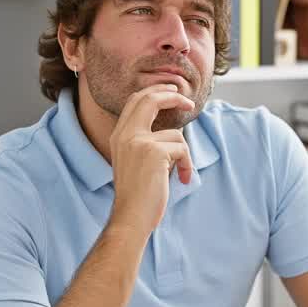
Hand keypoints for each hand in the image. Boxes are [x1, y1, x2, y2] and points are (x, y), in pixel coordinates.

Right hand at [108, 83, 194, 233]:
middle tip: (188, 101)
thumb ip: (144, 143)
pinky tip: (180, 179)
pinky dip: (186, 165)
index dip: (155, 92)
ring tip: (178, 172)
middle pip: (150, 99)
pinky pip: (182, 150)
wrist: (130, 216)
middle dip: (172, 96)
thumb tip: (172, 131)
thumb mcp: (134, 162)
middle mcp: (125, 134)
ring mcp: (138, 141)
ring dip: (183, 155)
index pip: (136, 101)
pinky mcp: (154, 152)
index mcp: (119, 136)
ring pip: (175, 134)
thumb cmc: (137, 195)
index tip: (171, 90)